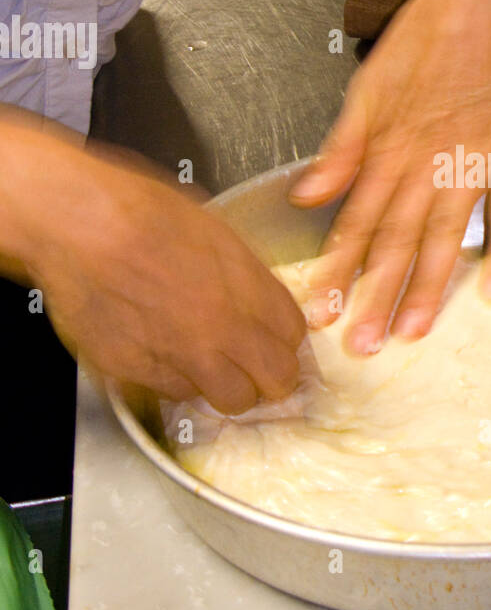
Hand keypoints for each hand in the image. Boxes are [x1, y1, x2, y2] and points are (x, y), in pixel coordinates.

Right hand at [8, 130, 306, 412]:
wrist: (77, 223)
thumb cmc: (135, 209)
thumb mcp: (210, 227)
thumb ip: (241, 270)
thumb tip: (253, 289)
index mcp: (248, 285)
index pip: (294, 335)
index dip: (284, 339)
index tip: (275, 339)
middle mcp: (224, 327)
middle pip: (278, 380)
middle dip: (270, 376)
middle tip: (255, 369)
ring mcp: (184, 355)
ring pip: (231, 400)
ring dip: (226, 387)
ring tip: (209, 367)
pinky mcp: (140, 373)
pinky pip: (176, 395)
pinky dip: (176, 382)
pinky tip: (162, 354)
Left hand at [289, 0, 490, 352]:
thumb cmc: (424, 36)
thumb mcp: (367, 87)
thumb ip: (341, 147)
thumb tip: (308, 195)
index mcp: (387, 149)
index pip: (356, 222)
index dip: (339, 269)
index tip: (322, 311)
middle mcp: (425, 163)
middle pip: (396, 241)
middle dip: (377, 297)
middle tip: (363, 345)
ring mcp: (471, 160)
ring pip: (445, 235)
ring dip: (430, 286)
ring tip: (415, 331)